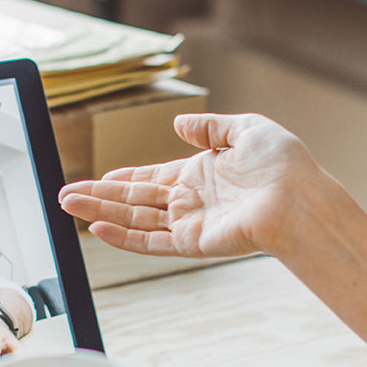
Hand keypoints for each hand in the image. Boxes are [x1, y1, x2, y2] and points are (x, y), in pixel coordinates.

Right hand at [58, 113, 323, 259]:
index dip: (123, 179)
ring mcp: (190, 222)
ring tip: (67, 205)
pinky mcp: (193, 242)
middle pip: (134, 200)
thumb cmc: (283, 164)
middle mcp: (192, 200)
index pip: (152, 178)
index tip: (98, 179)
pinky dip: (123, 236)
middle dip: (98, 196)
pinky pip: (150, 241)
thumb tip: (180, 124)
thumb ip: (210, 127)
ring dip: (99, 212)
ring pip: (134, 219)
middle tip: (65, 194)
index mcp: (201, 173)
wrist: (301, 197)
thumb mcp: (245, 129)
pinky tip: (97, 227)